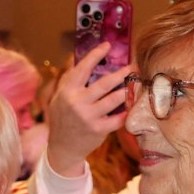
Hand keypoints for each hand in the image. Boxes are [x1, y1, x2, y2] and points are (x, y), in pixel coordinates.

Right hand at [46, 47, 133, 175]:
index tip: (107, 45)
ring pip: (115, 99)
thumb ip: (70, 79)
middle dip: (121, 73)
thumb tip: (79, 57)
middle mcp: (77, 103)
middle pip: (105, 83)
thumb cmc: (63, 118)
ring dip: (127, 90)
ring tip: (134, 84)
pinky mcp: (99, 130)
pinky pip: (119, 117)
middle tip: (132, 67)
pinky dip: (127, 111)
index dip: (96, 55)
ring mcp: (89, 117)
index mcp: (67, 92)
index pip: (83, 68)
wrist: (62, 148)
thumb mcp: (59, 98)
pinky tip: (132, 105)